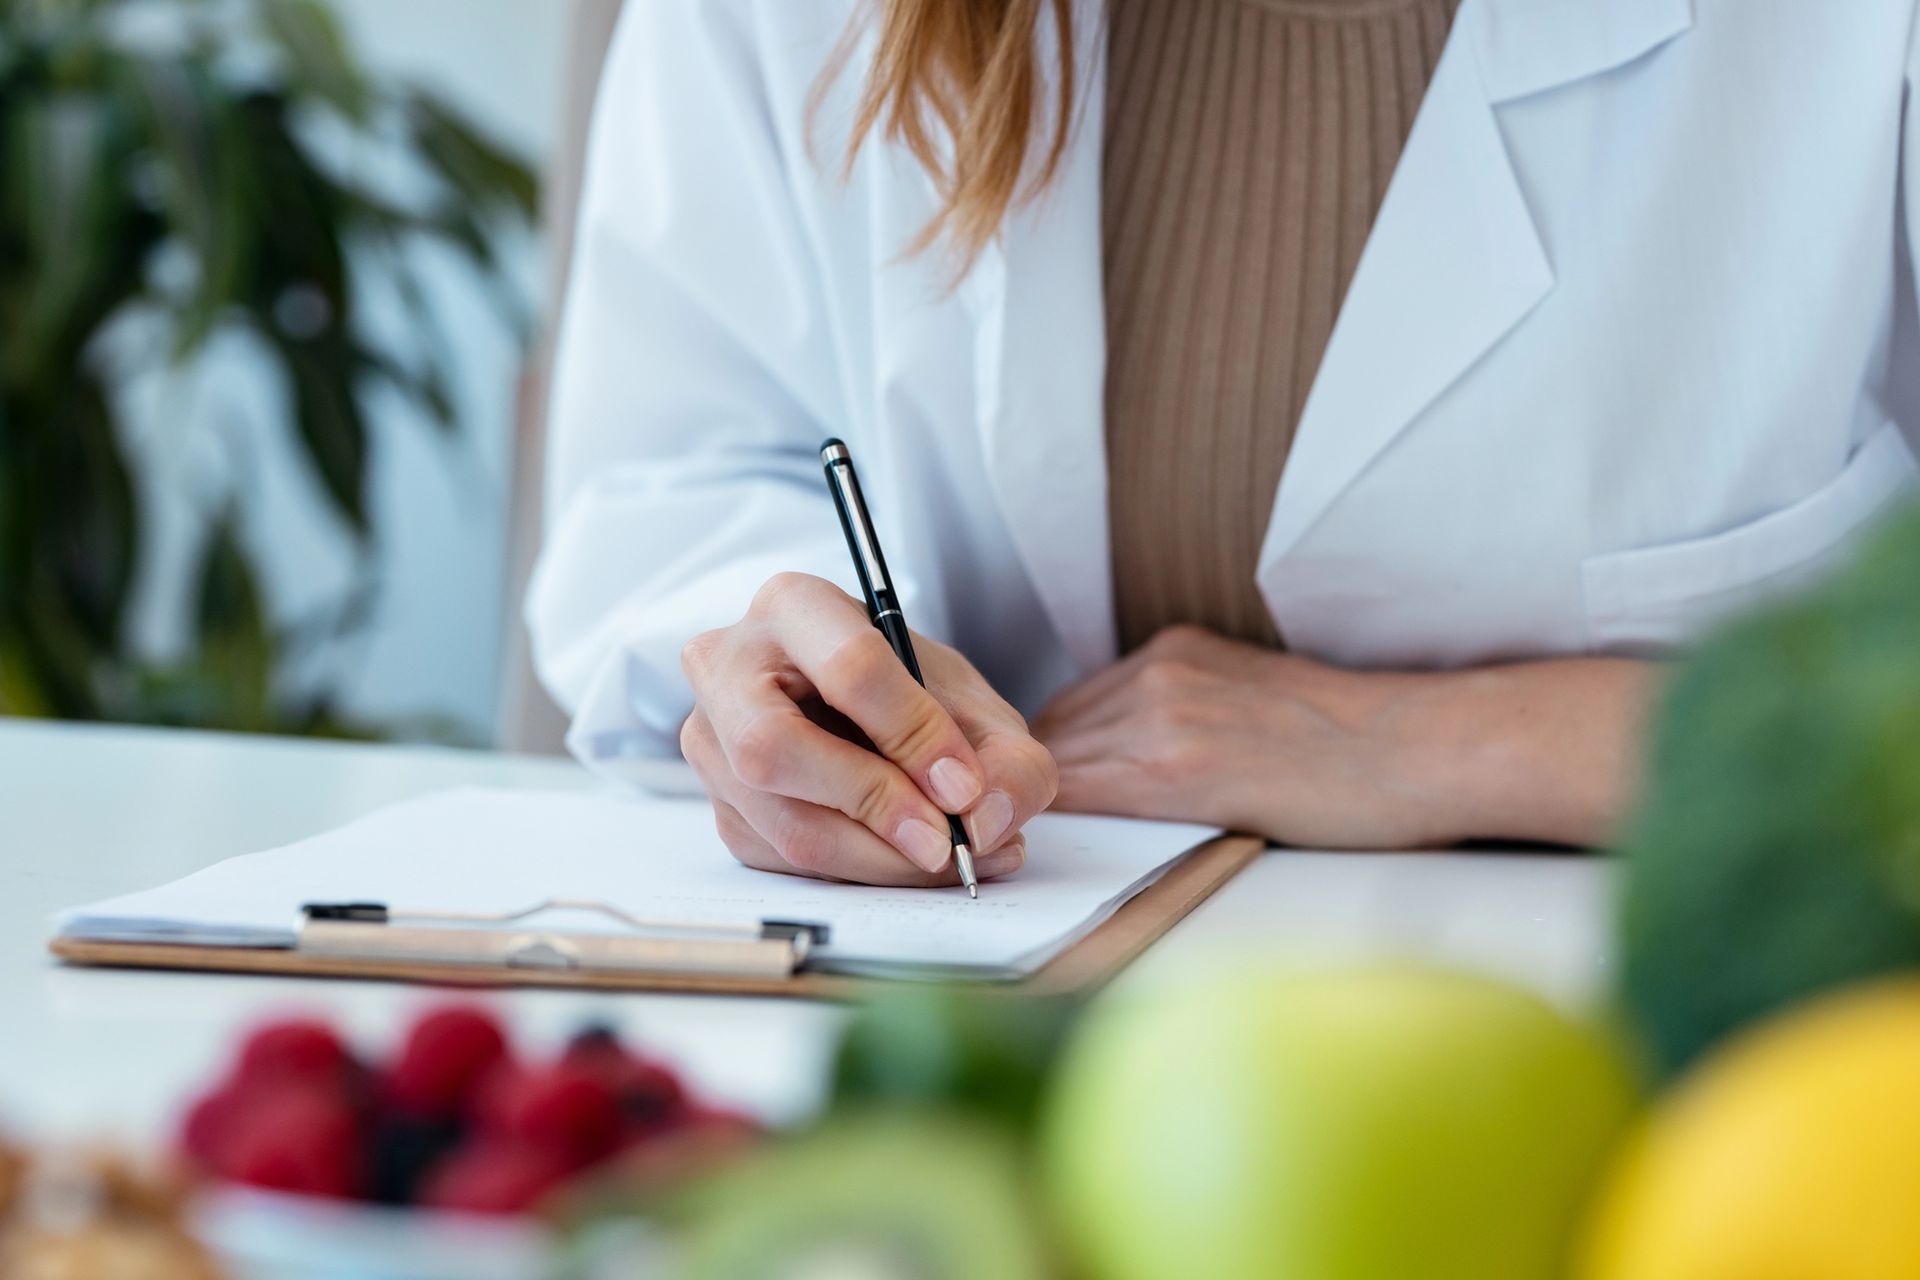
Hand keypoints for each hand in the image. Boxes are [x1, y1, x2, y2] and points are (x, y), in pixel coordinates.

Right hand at [679, 572, 1058, 884]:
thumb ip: (1008, 759)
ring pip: (781, 820)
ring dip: (878, 857)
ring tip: (954, 858)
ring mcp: (710, 741)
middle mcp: (728, 666)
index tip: (966, 786)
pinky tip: (911, 860)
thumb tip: (985, 819)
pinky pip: (783, 860)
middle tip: (947, 841)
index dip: (914, 734)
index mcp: (795, 606)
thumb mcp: (979, 709)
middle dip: (874, 805)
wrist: (875, 719)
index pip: (849, 667)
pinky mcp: (721, 806)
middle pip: (772, 749)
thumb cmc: (919, 698)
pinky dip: (858, 873)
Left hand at [1032, 626, 1441, 846]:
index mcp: (1176, 649)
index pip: (1075, 704)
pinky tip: (1068, 846)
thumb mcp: (1247, 695)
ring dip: (1048, 805)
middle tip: (1036, 825)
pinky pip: (1085, 794)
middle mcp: (1159, 671)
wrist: (1412, 751)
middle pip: (1055, 731)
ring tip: (1046, 841)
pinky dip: (1065, 821)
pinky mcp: (1175, 767)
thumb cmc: (1350, 744)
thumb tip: (1126, 756)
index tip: (1055, 792)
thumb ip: (1181, 711)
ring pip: (1061, 762)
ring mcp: (1162, 715)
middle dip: (1043, 781)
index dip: (1055, 753)